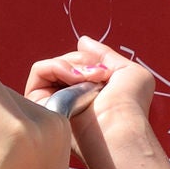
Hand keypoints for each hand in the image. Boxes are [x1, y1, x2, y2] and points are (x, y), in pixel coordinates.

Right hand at [28, 37, 156, 156]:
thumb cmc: (130, 104)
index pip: (80, 64)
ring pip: (53, 65)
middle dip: (83, 62)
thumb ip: (104, 54)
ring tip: (89, 79)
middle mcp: (71, 97)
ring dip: (72, 65)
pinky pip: (39, 70)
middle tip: (100, 75)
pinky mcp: (39, 103)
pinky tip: (73, 79)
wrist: (118, 127)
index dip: (92, 61)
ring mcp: (54, 100)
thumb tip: (82, 42)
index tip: (107, 71)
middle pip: (66, 62)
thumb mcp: (127, 70)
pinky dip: (56, 67)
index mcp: (90, 93)